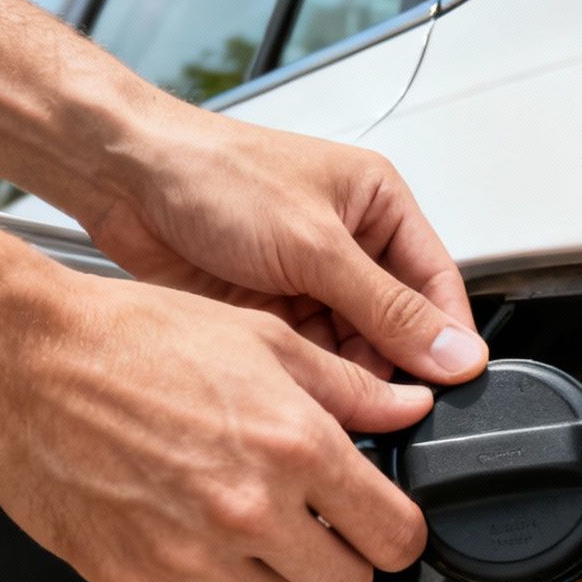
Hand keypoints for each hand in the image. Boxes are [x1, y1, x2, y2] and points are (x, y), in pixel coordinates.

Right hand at [0, 271, 434, 581]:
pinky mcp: (138, 581)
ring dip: (269, 566)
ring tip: (232, 506)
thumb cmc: (128, 340)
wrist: (20, 365)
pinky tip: (179, 517)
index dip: (398, 534)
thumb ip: (346, 387)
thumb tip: (406, 408)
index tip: (385, 527)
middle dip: (342, 559)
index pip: (394, 537)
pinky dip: (202, 572)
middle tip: (315, 523)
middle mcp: (250, 513)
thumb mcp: (258, 338)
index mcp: (294, 448)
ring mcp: (191, 557)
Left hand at [81, 102, 488, 384]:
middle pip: (396, 323)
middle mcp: (348, 241)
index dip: (447, 337)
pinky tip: (305, 391)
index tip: (454, 387)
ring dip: (348, 374)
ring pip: (352, 346)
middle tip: (391, 405)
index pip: (436, 281)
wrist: (127, 180)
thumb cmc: (212, 175)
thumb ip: (387, 307)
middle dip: (393, 363)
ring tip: (342, 400)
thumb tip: (452, 352)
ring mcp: (308, 277)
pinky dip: (310, 375)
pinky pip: (309, 355)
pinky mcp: (271, 308)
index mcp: (377, 203)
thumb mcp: (315, 245)